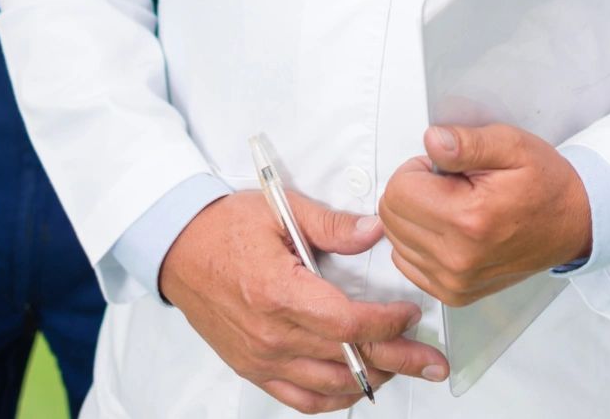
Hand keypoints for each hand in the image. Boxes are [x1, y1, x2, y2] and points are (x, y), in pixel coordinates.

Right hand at [160, 187, 447, 412]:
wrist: (176, 249)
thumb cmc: (223, 227)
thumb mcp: (279, 210)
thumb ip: (331, 225)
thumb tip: (374, 231)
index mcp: (279, 293)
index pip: (349, 324)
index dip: (388, 324)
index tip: (410, 313)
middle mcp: (271, 335)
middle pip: (349, 359)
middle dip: (399, 359)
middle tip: (432, 361)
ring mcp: (261, 358)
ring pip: (331, 386)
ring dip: (372, 379)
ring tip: (402, 367)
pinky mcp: (253, 369)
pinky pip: (301, 400)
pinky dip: (333, 398)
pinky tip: (356, 387)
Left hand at [377, 124, 590, 306]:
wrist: (574, 224)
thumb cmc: (544, 185)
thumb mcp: (511, 146)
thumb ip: (467, 142)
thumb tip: (431, 141)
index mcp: (469, 219)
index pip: (399, 190)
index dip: (419, 169)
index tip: (446, 169)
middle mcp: (458, 258)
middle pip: (391, 215)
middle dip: (414, 191)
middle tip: (451, 185)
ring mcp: (455, 281)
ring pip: (396, 239)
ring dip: (417, 217)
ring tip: (455, 207)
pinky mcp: (455, 294)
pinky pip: (408, 262)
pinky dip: (420, 242)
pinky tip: (450, 229)